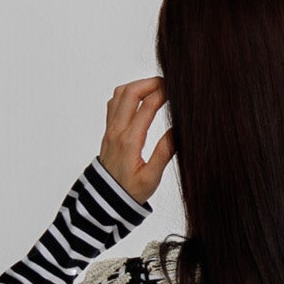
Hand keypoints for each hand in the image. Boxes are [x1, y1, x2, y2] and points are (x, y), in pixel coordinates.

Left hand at [97, 77, 174, 207]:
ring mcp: (110, 129)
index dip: (163, 93)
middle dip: (150, 82)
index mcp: (130, 141)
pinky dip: (126, 94)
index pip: (147, 106)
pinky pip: (113, 103)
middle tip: (166, 84)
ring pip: (119, 94)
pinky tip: (138, 99)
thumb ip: (164, 153)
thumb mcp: (151, 178)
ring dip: (137, 86)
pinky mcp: (108, 131)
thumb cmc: (129, 192)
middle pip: (130, 92)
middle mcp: (117, 131)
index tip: (176, 90)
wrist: (106, 200)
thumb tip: (176, 130)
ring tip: (154, 89)